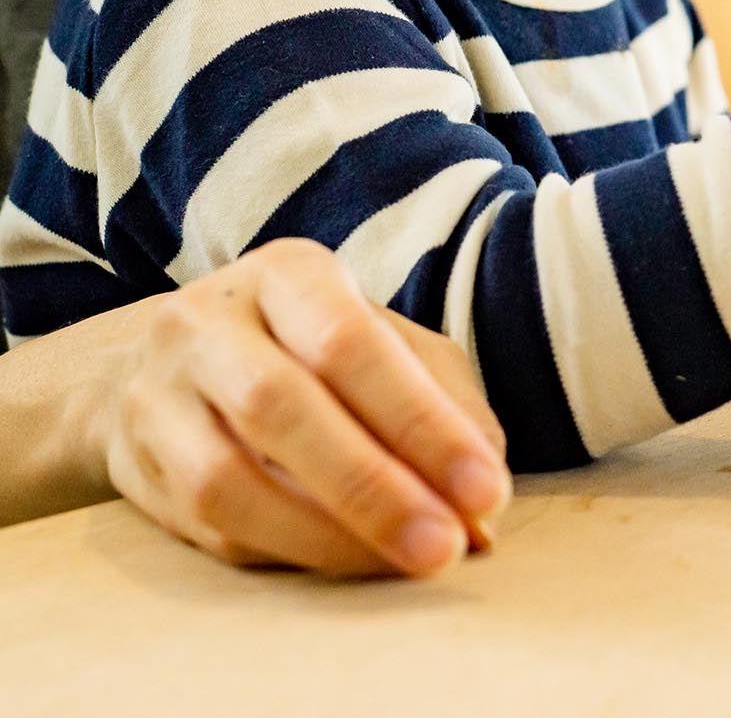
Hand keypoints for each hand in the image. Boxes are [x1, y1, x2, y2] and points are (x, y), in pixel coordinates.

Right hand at [93, 238, 511, 574]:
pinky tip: (351, 562)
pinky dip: (292, 554)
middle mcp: (207, 323)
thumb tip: (486, 499)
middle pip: (282, 407)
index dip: (421, 422)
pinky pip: (210, 530)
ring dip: (329, 536)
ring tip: (406, 564)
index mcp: (287, 273)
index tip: (485, 490)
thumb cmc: (311, 346)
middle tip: (448, 545)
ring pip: (229, 482)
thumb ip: (445, 400)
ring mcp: (157, 395)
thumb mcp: (385, 340)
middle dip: (375, 488)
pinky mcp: (135, 469)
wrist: (168, 361)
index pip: (351, 343)